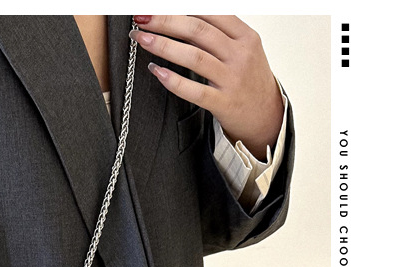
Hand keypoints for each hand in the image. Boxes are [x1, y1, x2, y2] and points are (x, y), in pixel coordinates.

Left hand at [130, 15, 283, 159]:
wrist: (266, 115)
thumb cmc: (248, 79)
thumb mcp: (243, 48)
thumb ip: (219, 33)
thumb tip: (184, 16)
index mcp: (245, 36)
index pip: (210, 13)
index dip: (180, 8)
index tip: (157, 6)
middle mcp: (239, 55)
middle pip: (197, 31)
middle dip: (165, 21)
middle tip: (142, 19)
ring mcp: (232, 79)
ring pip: (194, 57)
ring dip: (163, 45)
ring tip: (142, 39)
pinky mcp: (223, 103)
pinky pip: (194, 90)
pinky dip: (173, 80)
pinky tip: (156, 71)